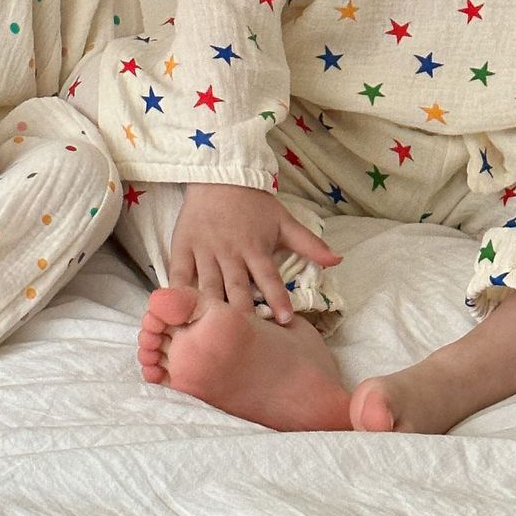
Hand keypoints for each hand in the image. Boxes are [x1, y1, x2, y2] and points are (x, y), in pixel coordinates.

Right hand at [169, 182, 340, 323]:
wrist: (219, 176)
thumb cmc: (254, 203)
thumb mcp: (284, 221)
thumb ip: (309, 244)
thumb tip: (338, 261)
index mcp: (255, 248)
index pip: (268, 277)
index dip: (277, 299)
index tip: (283, 321)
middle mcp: (229, 253)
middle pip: (236, 288)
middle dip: (241, 313)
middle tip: (244, 339)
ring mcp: (204, 252)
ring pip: (207, 286)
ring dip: (210, 309)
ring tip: (211, 334)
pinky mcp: (183, 248)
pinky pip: (179, 274)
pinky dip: (177, 294)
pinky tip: (177, 314)